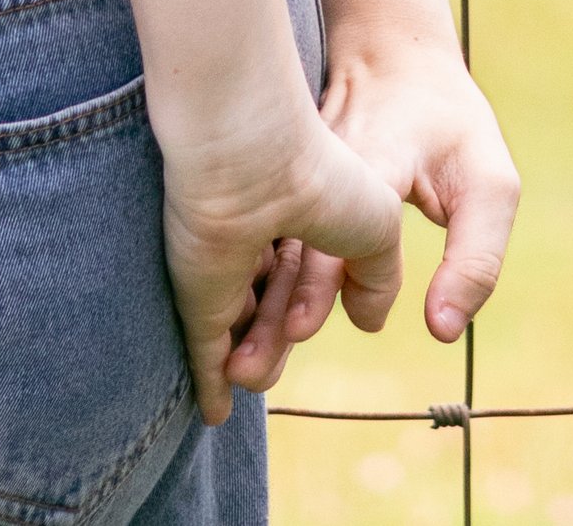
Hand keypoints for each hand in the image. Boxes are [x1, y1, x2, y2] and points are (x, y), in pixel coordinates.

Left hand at [163, 109, 402, 424]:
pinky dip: (209, 383)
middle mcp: (252, 236)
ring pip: (240, 333)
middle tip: (290, 337)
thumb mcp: (377, 228)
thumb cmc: (321, 177)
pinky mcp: (195, 293)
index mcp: (294, 212)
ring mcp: (220, 265)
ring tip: (253, 371)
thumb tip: (369, 322)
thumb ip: (377, 277)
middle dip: (279, 338)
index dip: (313, 302)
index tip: (314, 312)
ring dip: (254, 363)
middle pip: (271, 308)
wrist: (253, 160)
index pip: (303, 275)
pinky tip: (215, 412)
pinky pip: (203, 350)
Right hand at [225, 33, 517, 388]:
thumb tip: (442, 331)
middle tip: (248, 367)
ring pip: (271, 238)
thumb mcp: (489, 182)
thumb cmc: (449, 122)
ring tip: (237, 364)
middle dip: (272, 307)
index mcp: (378, 155)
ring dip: (257, 301)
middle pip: (292, 239)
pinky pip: (267, 230)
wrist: (394, 47)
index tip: (304, 327)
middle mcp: (327, 161)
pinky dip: (257, 276)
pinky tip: (240, 325)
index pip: (343, 219)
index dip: (320, 276)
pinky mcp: (285, 174)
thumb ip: (475, 259)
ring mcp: (299, 166)